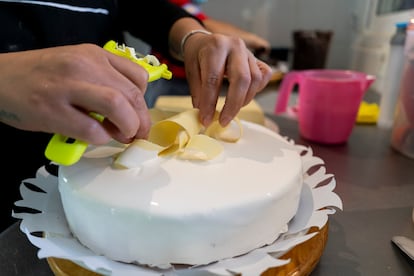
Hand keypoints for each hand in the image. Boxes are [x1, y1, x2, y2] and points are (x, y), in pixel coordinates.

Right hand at [0, 43, 150, 144]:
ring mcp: (68, 87)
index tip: (138, 114)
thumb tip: (131, 109)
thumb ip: (105, 79)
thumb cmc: (43, 75)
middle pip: (132, 95)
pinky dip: (101, 139)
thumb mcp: (78, 64)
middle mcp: (84, 66)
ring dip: (127, 128)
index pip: (138, 77)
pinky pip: (92, 130)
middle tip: (136, 134)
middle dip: (141, 121)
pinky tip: (95, 138)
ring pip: (117, 107)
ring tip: (122, 137)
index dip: (144, 102)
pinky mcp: (52, 111)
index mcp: (94, 54)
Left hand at [182, 33, 271, 125]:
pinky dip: (257, 90)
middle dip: (232, 105)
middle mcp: (235, 46)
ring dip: (244, 100)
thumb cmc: (198, 56)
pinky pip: (264, 76)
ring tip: (231, 110)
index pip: (214, 78)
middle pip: (241, 79)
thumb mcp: (191, 71)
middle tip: (223, 121)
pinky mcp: (257, 59)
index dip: (210, 102)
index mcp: (215, 46)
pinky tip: (244, 96)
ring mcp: (249, 52)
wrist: (205, 41)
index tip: (206, 119)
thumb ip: (198, 92)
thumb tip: (204, 115)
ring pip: (255, 80)